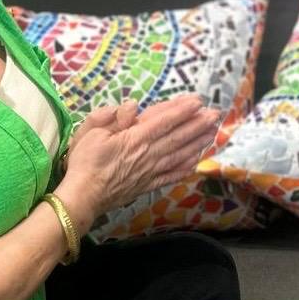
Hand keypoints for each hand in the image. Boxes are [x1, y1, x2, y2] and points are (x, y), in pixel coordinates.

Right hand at [55, 94, 219, 225]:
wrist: (83, 197)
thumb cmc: (84, 162)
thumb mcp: (90, 132)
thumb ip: (111, 117)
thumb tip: (133, 106)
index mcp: (135, 138)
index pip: (164, 121)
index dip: (182, 110)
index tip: (198, 101)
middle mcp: (148, 154)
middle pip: (177, 137)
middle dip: (197, 124)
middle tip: (215, 114)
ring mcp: (150, 171)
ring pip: (179, 155)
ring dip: (197, 143)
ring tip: (213, 133)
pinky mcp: (148, 185)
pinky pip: (171, 175)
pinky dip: (185, 168)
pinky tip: (196, 162)